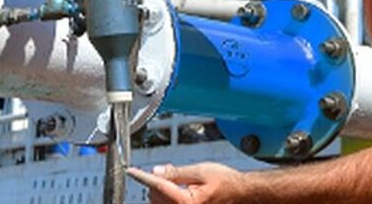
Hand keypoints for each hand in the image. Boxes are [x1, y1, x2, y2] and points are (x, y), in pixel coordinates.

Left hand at [127, 162, 245, 203]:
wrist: (240, 193)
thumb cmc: (224, 181)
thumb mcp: (200, 171)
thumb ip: (176, 173)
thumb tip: (156, 172)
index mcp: (186, 202)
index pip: (158, 186)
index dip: (143, 176)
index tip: (132, 171)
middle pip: (155, 196)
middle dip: (157, 181)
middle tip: (169, 170)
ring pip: (159, 202)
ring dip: (161, 189)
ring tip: (177, 179)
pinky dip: (167, 196)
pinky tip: (177, 188)